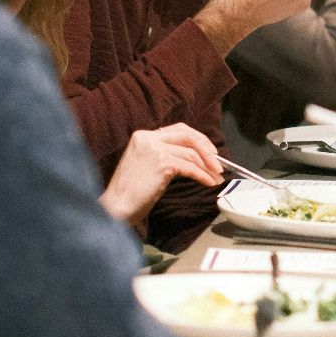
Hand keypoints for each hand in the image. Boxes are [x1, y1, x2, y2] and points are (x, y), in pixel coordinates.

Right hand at [98, 125, 222, 224]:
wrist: (116, 207)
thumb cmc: (132, 192)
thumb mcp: (148, 165)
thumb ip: (166, 154)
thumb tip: (195, 156)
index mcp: (143, 136)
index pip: (179, 129)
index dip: (199, 138)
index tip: (211, 151)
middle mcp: (148, 138)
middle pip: (188, 136)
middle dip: (207, 150)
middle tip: (218, 164)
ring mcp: (154, 149)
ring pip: (191, 154)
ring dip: (208, 167)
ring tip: (216, 178)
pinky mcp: (162, 163)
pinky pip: (190, 168)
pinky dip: (203, 176)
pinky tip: (209, 183)